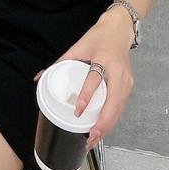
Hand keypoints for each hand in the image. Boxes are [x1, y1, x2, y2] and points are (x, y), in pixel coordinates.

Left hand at [32, 17, 133, 150]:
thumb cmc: (97, 37)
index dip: (86, 96)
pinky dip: (112, 119)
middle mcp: (118, 72)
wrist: (118, 30)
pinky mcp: (129, 86)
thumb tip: (39, 78)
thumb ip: (59, 63)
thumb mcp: (78, 47)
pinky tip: (103, 129)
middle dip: (103, 122)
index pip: (95, 80)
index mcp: (104, 59)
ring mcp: (126, 80)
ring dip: (108, 125)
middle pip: (113, 102)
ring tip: (94, 139)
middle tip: (90, 137)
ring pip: (119, 108)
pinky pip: (121, 106)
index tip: (77, 111)